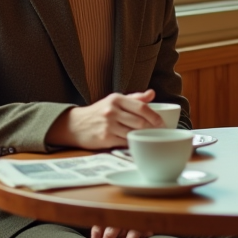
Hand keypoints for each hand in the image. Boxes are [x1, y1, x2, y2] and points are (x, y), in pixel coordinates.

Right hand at [46, 90, 161, 148]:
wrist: (75, 125)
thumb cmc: (98, 112)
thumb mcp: (114, 101)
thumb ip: (134, 98)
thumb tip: (152, 93)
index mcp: (116, 99)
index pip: (141, 107)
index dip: (154, 116)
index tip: (162, 123)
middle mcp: (111, 111)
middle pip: (139, 121)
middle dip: (152, 129)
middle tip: (160, 133)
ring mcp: (108, 125)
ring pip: (133, 133)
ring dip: (144, 137)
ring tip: (150, 139)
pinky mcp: (105, 138)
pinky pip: (125, 142)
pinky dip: (133, 144)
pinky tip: (138, 144)